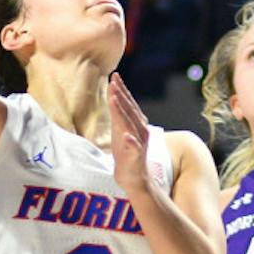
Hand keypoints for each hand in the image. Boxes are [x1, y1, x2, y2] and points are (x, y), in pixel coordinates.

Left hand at [107, 73, 151, 196]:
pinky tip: (127, 136)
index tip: (114, 76)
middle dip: (121, 95)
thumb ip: (118, 115)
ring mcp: (139, 143)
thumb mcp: (119, 131)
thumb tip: (113, 95)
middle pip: (129, 110)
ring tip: (114, 98)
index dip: (121, 90)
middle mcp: (140, 130)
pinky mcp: (137, 156)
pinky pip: (134, 148)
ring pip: (130, 125)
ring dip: (123, 111)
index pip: (128, 103)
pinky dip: (131, 142)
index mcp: (135, 123)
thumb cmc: (125, 154)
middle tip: (113, 80)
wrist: (134, 178)